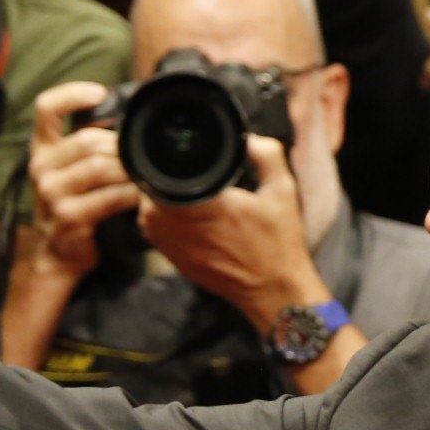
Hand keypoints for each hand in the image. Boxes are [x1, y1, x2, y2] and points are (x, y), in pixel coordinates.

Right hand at [27, 80, 137, 277]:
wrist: (59, 254)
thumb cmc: (73, 203)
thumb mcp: (69, 170)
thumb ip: (87, 144)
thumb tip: (128, 117)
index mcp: (42, 148)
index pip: (46, 108)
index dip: (73, 94)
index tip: (100, 94)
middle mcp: (41, 167)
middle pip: (88, 140)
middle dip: (120, 146)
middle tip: (139, 154)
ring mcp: (52, 194)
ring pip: (99, 167)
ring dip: (128, 170)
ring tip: (142, 174)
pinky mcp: (69, 217)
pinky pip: (109, 198)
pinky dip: (130, 194)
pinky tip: (138, 195)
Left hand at [137, 134, 323, 324]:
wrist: (274, 291)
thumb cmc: (279, 244)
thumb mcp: (283, 191)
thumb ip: (266, 154)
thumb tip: (246, 137)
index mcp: (208, 205)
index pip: (165, 174)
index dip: (169, 160)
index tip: (183, 156)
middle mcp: (184, 227)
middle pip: (150, 191)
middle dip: (163, 177)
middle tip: (182, 171)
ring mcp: (175, 247)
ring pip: (146, 212)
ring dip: (158, 199)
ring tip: (180, 190)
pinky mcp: (175, 261)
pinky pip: (152, 232)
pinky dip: (162, 219)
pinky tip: (183, 214)